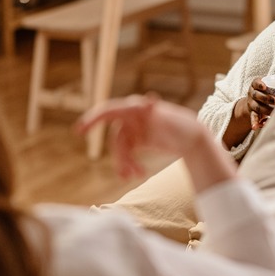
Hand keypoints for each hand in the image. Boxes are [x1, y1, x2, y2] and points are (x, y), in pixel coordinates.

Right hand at [76, 95, 235, 190]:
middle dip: (120, 157)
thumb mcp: (172, 119)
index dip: (92, 119)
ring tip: (136, 176)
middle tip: (127, 175)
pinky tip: (138, 173)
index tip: (79, 131)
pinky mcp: (138, 140)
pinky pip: (127, 154)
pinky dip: (130, 164)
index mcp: (137, 108)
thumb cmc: (185, 126)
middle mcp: (132, 117)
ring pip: (120, 150)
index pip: (109, 111)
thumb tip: (147, 99)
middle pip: (116, 139)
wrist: (195, 138)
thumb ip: (157, 112)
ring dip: (125, 164)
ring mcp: (134, 129)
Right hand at [244, 78, 274, 129]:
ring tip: (272, 113)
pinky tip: (256, 127)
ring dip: (264, 110)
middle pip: (256, 95)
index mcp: (256, 86)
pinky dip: (254, 122)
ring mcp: (251, 103)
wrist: (254, 102)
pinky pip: (253, 117)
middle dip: (265, 98)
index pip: (256, 83)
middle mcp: (253, 94)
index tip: (265, 87)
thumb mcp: (272, 87)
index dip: (260, 84)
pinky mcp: (252, 113)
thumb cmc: (268, 93)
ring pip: (256, 106)